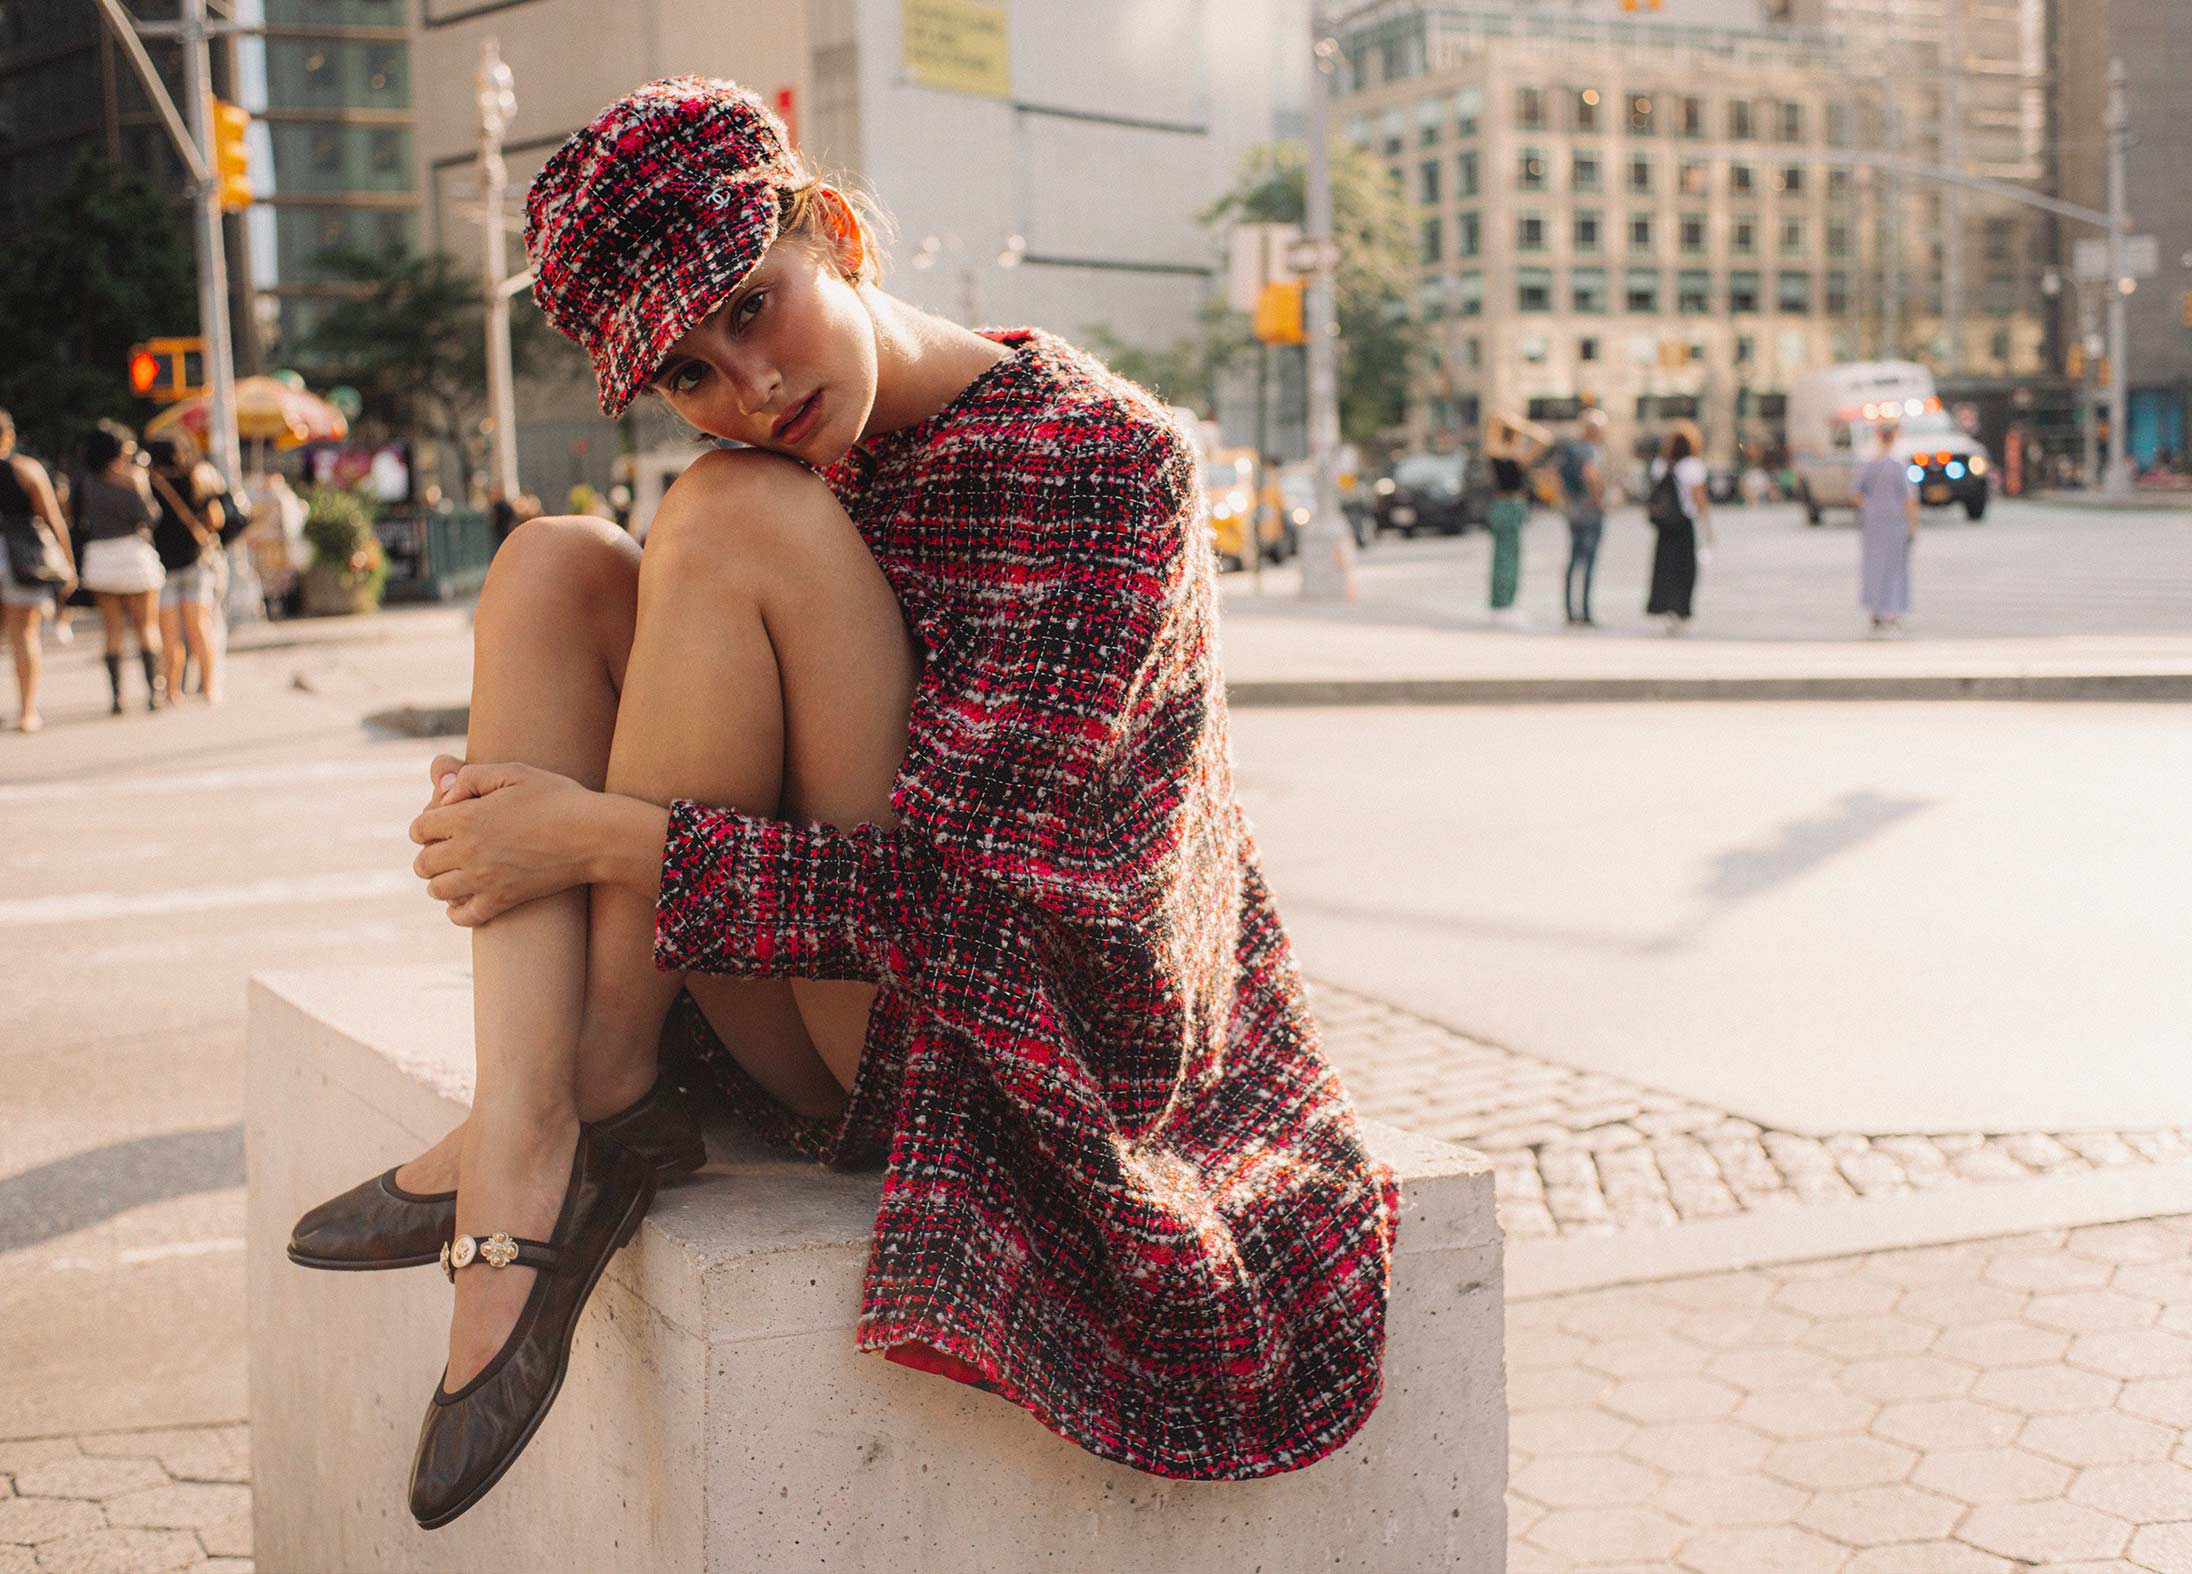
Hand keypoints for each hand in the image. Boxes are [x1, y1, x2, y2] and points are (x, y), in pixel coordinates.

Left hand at [408, 760, 599, 926]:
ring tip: (460, 871)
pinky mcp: (503, 901)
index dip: (428, 823)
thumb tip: (444, 793)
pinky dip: (458, 911)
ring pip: (437, 890)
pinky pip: (463, 917)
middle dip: (432, 852)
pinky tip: (469, 897)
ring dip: (442, 881)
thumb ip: (472, 777)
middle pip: (423, 862)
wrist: (595, 836)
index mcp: (467, 817)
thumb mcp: (515, 772)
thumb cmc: (558, 798)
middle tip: (452, 846)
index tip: (445, 821)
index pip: (418, 828)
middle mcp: (468, 852)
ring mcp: (484, 880)